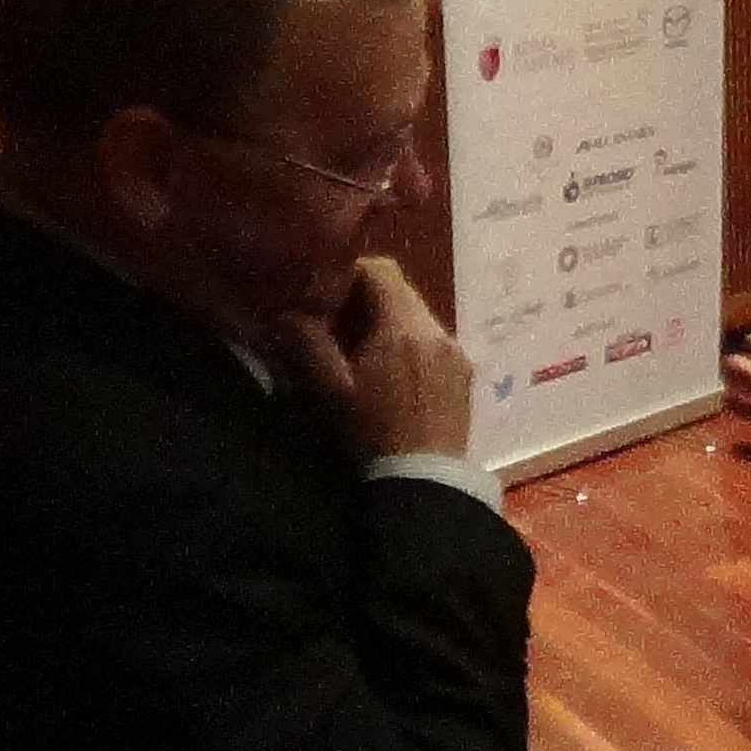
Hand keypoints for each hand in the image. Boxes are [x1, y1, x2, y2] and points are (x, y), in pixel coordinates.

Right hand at [272, 257, 470, 457]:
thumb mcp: (331, 391)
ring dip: (389, 321)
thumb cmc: (374, 436)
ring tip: (361, 350)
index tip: (326, 292)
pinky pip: (433, 340)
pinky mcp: (464, 373)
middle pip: (401, 290)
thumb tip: (286, 312)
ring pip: (418, 315)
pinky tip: (392, 373)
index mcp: (404, 327)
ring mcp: (456, 352)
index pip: (381, 269)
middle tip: (337, 322)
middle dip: (367, 298)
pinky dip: (410, 342)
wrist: (427, 481)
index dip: (350, 271)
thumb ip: (307, 344)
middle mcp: (437, 330)